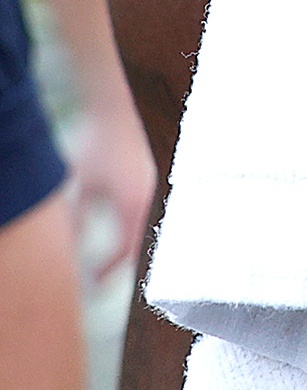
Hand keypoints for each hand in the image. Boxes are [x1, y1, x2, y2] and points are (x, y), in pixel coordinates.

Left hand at [70, 89, 157, 284]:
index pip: (124, 254)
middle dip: (123, 262)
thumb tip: (69, 249)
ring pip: (145, 226)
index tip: (93, 284)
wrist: (116, 105)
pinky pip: (147, 208)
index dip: (107, 272)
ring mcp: (154, 184)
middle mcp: (149, 197)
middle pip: (141, 244)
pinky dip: (135, 223)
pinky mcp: (152, 174)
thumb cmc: (96, 143)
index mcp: (133, 206)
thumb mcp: (80, 187)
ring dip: (131, 241)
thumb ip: (77, 220)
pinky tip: (124, 223)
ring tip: (116, 256)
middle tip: (105, 277)